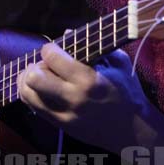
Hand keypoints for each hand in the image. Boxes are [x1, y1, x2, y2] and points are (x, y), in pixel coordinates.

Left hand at [17, 43, 147, 151]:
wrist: (135, 131)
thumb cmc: (127, 92)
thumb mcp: (117, 63)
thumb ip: (93, 46)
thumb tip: (67, 33)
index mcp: (88, 80)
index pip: (52, 57)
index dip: (49, 48)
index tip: (54, 48)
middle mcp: (73, 98)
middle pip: (34, 78)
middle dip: (35, 65)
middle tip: (45, 65)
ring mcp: (65, 115)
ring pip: (28, 94)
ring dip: (29, 81)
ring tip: (39, 75)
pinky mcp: (62, 127)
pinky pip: (34, 108)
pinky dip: (32, 95)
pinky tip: (41, 88)